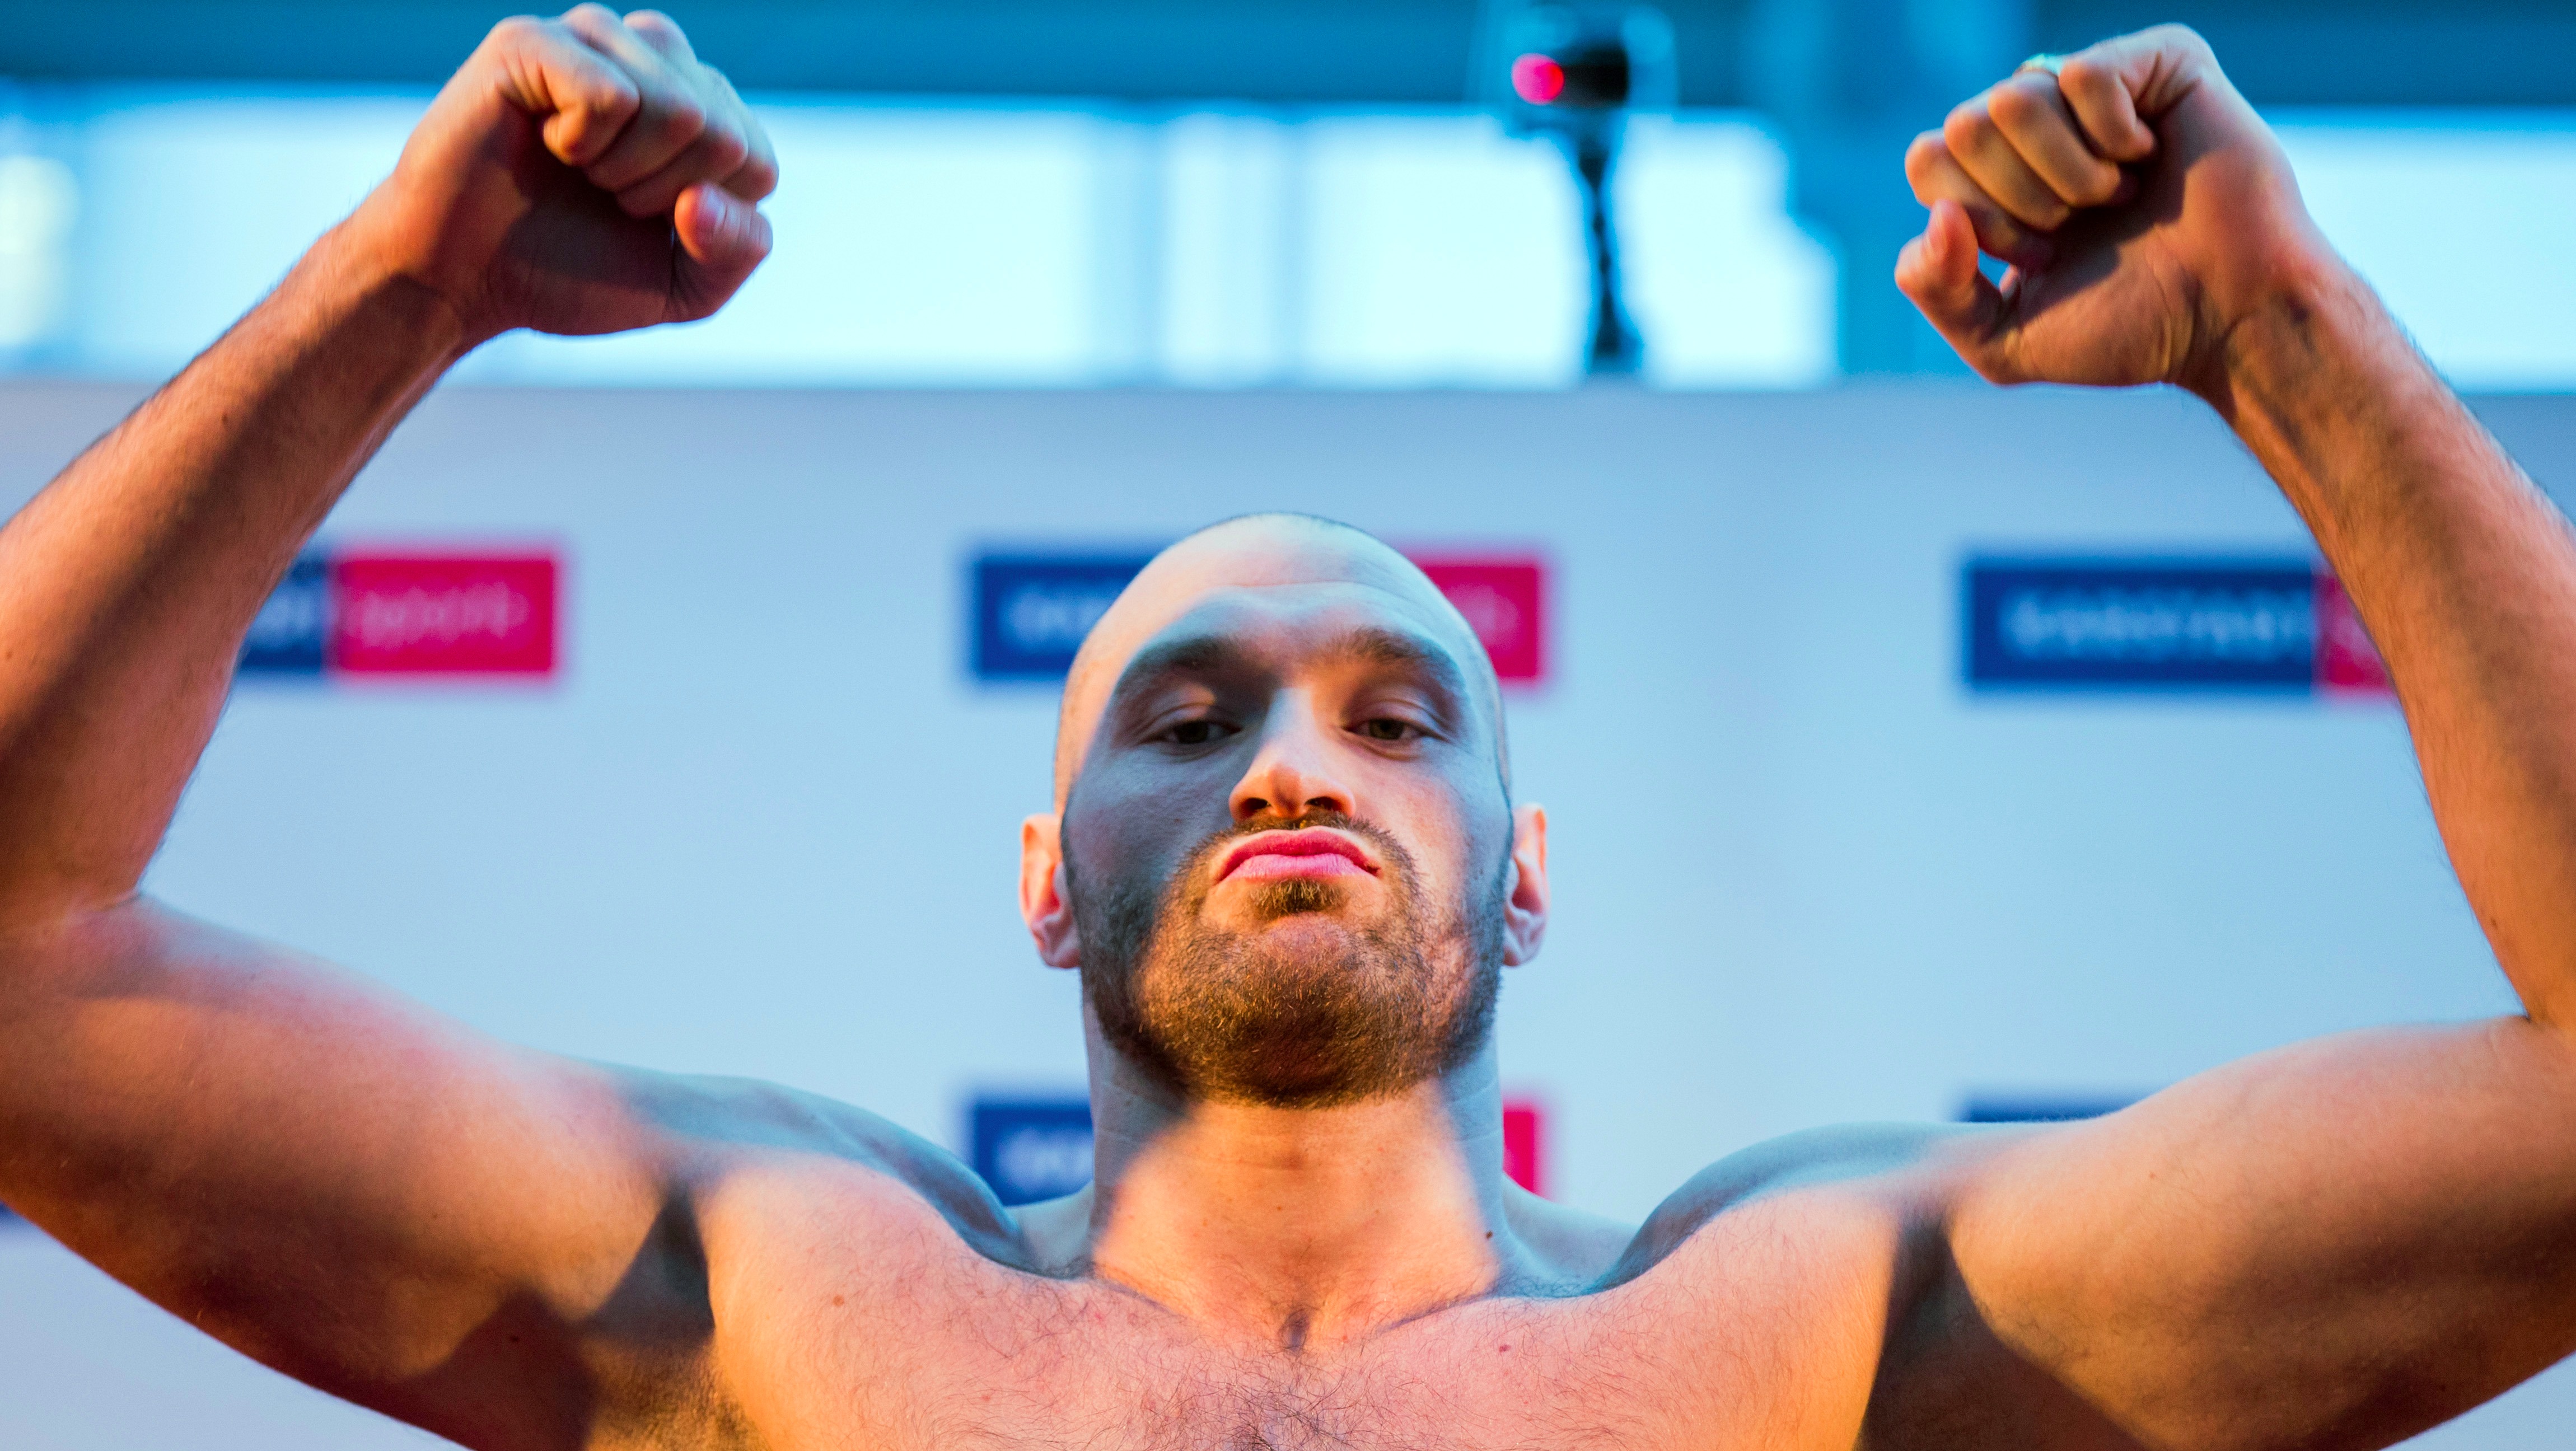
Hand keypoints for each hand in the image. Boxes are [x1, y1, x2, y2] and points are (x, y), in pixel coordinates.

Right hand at [343, 6, 777, 342]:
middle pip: (722, 135)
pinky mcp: (533, 41)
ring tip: (576, 168)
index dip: (704, 219)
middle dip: (662, 195)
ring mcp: (593, 38)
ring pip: (678, 109)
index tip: (644, 219)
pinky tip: (544, 141)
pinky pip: (610, 96)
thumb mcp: (684, 287)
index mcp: (700, 105)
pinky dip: (581, 146)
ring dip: (625, 171)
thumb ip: (737, 251)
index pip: (757, 163)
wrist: (464, 279)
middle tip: (603, 194)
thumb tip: (706, 198)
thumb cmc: (571, 271)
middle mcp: (654, 57)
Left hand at [1896, 25, 2336, 395]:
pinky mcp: (2157, 61)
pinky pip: (2082, 74)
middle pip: (1964, 125)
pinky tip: (2149, 158)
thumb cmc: (2129, 328)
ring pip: (2012, 98)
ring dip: (2065, 174)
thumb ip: (1935, 290)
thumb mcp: (2002, 340)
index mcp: (1998, 177)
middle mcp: (2041, 125)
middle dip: (2016, 199)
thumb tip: (1938, 215)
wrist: (2226, 321)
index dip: (1976, 217)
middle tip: (2078, 227)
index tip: (2040, 255)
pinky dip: (2111, 137)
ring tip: (2117, 197)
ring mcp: (2096, 90)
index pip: (1927, 159)